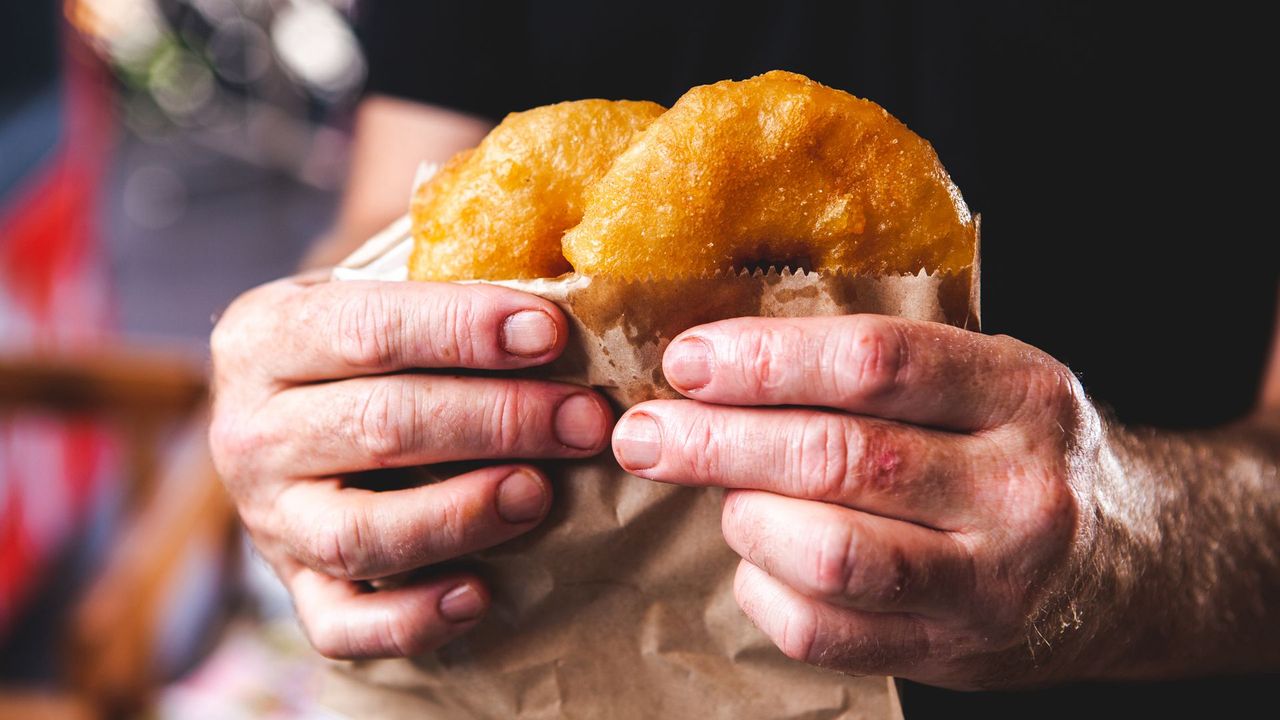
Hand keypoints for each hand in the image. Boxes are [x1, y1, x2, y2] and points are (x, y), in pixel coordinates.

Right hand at [210, 274, 611, 657]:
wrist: (284, 415)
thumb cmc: (365, 347)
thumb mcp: (375, 292)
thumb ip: (442, 284)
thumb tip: (564, 284)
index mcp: (266, 335)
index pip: (368, 329)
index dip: (462, 330)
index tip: (550, 334)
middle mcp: (250, 430)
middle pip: (379, 426)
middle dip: (496, 420)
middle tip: (583, 421)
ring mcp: (268, 519)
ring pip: (357, 533)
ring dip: (458, 515)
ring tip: (538, 495)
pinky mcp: (294, 588)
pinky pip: (344, 626)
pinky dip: (411, 620)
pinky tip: (478, 596)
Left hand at [612, 314, 1112, 688]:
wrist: (1128, 567)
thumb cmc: (1019, 451)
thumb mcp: (986, 381)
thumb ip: (879, 367)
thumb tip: (720, 361)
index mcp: (1020, 392)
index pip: (875, 362)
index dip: (766, 359)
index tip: (687, 361)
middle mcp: (1016, 489)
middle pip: (840, 458)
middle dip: (717, 443)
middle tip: (644, 434)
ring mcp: (989, 583)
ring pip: (829, 553)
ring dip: (745, 519)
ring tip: (726, 498)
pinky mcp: (953, 654)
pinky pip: (822, 630)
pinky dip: (762, 590)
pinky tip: (758, 560)